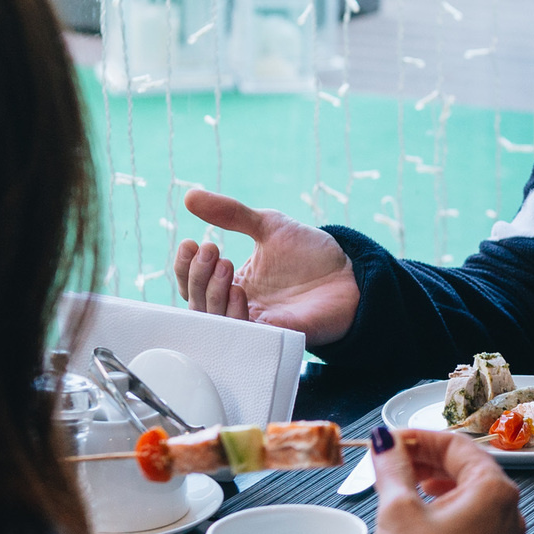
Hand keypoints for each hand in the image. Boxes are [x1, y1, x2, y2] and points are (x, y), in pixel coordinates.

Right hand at [172, 188, 361, 346]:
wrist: (349, 271)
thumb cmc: (309, 253)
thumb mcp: (266, 225)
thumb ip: (230, 213)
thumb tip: (190, 195)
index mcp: (230, 285)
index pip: (191, 286)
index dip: (184, 268)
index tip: (191, 242)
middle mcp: (239, 309)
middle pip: (197, 307)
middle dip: (197, 277)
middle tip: (213, 249)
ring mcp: (257, 325)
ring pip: (217, 326)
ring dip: (213, 295)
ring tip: (227, 266)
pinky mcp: (279, 336)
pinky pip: (247, 338)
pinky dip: (237, 317)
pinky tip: (240, 292)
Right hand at [370, 430, 523, 533]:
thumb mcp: (399, 509)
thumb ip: (392, 467)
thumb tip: (385, 443)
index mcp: (494, 489)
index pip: (455, 445)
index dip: (418, 438)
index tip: (391, 440)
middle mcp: (508, 510)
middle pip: (466, 467)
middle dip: (427, 459)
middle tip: (392, 458)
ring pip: (470, 493)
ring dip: (436, 483)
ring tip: (404, 483)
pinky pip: (472, 519)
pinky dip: (447, 508)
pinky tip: (423, 514)